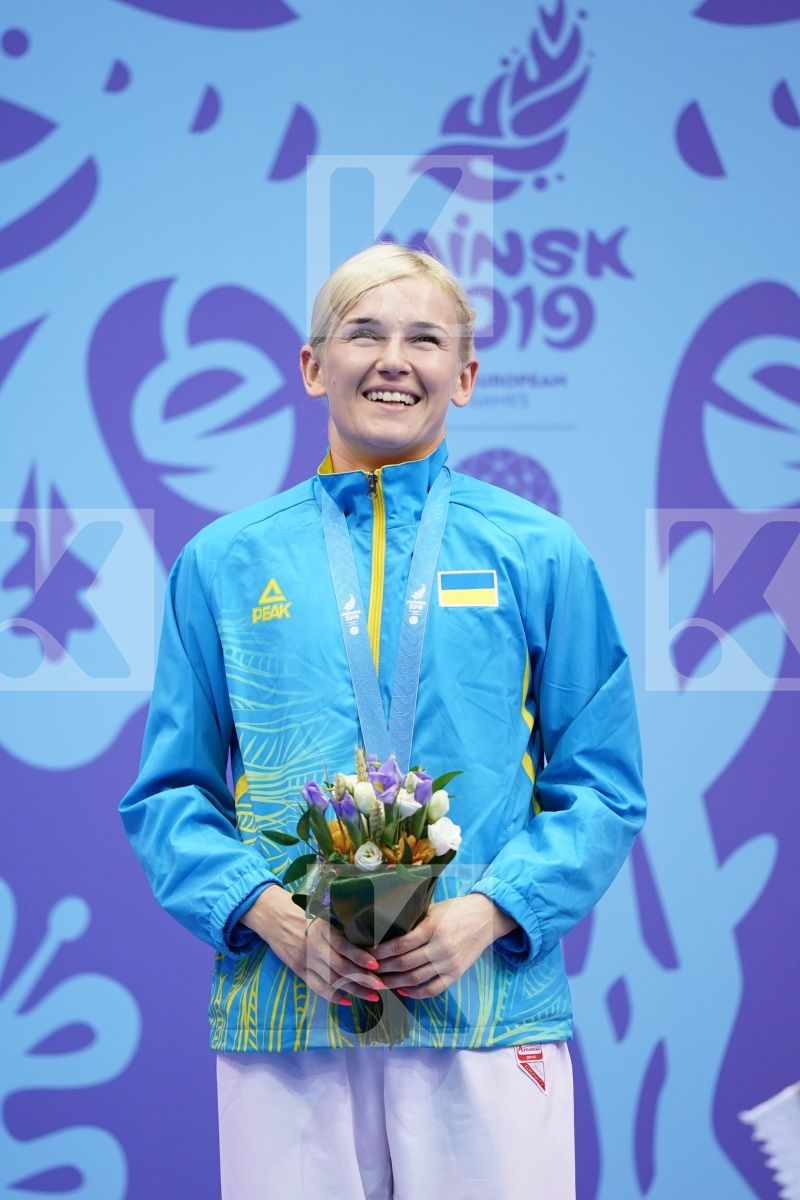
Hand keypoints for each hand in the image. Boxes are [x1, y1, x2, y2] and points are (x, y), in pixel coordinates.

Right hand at [239, 886, 386, 1005]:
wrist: (271, 916)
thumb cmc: (300, 909)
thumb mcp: (320, 911)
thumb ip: (338, 924)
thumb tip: (366, 935)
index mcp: (321, 928)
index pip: (343, 946)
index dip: (360, 957)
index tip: (376, 965)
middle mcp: (313, 946)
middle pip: (340, 968)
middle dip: (363, 979)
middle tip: (381, 986)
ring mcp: (304, 960)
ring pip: (331, 981)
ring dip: (353, 990)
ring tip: (371, 997)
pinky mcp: (298, 970)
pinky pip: (316, 986)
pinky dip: (332, 996)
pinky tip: (347, 1001)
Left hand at [371, 894, 517, 999]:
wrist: (486, 918)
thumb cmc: (455, 910)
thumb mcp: (433, 909)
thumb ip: (413, 922)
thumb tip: (385, 931)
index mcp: (432, 927)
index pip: (400, 945)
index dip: (380, 953)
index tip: (366, 955)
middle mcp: (440, 947)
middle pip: (404, 964)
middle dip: (382, 969)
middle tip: (367, 971)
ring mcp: (449, 963)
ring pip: (415, 979)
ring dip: (394, 983)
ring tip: (380, 983)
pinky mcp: (456, 974)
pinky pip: (433, 989)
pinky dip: (416, 993)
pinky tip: (403, 990)